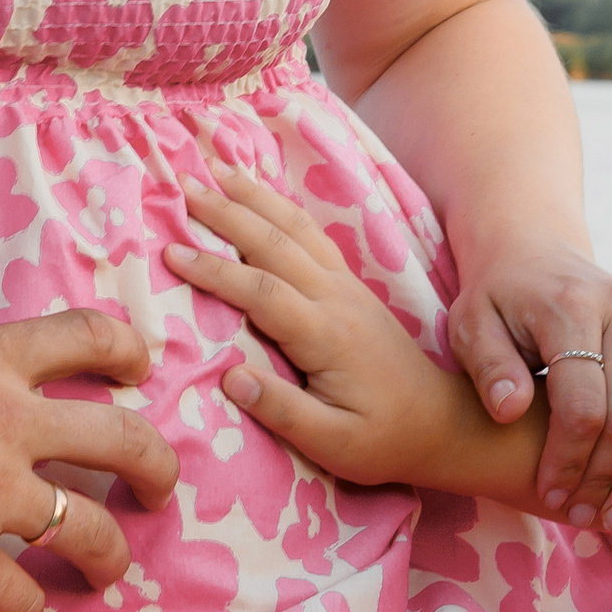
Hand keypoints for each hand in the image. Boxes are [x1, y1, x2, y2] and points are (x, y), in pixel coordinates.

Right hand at [0, 274, 179, 611]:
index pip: (83, 336)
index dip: (124, 347)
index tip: (141, 364)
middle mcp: (6, 427)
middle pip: (124, 440)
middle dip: (156, 467)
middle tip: (157, 488)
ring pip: (93, 534)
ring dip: (110, 559)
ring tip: (105, 575)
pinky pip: (21, 603)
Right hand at [164, 165, 466, 487]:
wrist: (440, 422)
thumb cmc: (382, 439)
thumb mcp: (334, 445)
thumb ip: (283, 411)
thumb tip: (231, 377)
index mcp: (327, 335)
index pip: (262, 292)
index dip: (215, 271)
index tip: (172, 253)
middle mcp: (336, 298)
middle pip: (274, 242)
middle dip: (226, 211)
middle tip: (183, 185)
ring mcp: (345, 285)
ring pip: (294, 227)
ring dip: (253, 195)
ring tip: (216, 167)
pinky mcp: (349, 285)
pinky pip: (309, 232)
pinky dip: (279, 204)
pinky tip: (259, 192)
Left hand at [445, 244, 611, 526]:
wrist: (536, 256)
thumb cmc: (500, 302)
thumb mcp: (470, 325)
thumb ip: (488, 366)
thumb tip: (510, 411)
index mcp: (571, 307)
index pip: (582, 406)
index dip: (568, 462)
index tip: (551, 495)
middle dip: (607, 478)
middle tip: (583, 515)